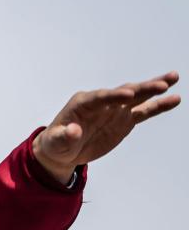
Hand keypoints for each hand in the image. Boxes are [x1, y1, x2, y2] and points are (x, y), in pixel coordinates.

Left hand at [33, 71, 179, 182]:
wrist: (64, 150)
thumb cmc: (56, 143)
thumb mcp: (56, 142)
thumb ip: (65, 136)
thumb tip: (74, 131)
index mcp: (83, 103)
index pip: (100, 97)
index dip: (114, 96)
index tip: (129, 95)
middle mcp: (103, 102)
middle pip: (124, 92)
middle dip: (141, 88)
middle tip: (160, 84)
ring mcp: (116, 109)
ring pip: (138, 97)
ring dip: (154, 89)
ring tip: (173, 79)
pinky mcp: (125, 119)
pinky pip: (144, 111)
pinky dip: (158, 106)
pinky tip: (174, 100)